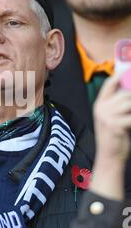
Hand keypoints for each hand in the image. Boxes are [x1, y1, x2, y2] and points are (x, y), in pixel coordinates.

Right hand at [91, 74, 130, 199]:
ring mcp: (107, 116)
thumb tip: (129, 92)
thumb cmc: (115, 137)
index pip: (110, 83)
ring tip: (130, 117)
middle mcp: (101, 108)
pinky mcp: (115, 125)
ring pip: (129, 103)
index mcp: (100, 104)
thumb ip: (119, 105)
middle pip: (125, 94)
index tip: (129, 70)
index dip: (120, 75)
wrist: (110, 157)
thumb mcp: (113, 118)